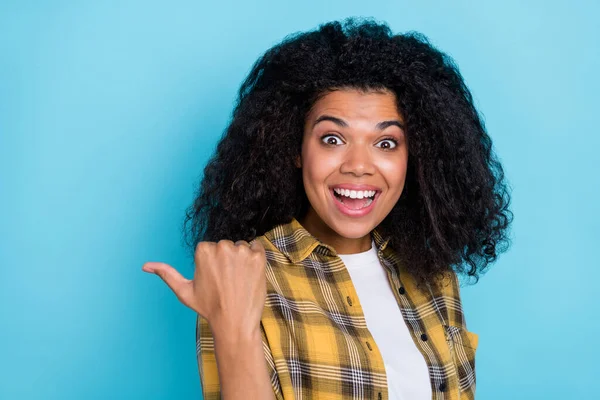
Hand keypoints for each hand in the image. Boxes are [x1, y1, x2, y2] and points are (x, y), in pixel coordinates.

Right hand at [142, 240, 266, 331]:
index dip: (213, 264)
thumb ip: (167, 274)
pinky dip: (255, 258)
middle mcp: (222, 247)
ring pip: (241, 247)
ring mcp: (241, 251)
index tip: (215, 279)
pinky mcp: (258, 256)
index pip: (211, 248)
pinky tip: (249, 275)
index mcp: (203, 251)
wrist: (235, 322)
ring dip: (241, 259)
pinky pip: (257, 247)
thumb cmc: (209, 308)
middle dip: (227, 260)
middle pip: (226, 245)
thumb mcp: (184, 291)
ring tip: (238, 280)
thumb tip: (145, 266)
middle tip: (228, 282)